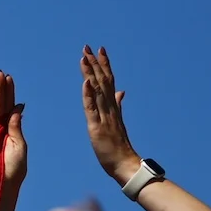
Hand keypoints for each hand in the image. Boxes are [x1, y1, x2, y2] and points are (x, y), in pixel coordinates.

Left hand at [80, 46, 141, 184]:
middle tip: (88, 47)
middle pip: (102, 81)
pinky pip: (91, 108)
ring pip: (97, 91)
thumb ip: (118, 105)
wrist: (125, 164)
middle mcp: (110, 108)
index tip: (99, 50)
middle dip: (95, 63)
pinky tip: (85, 82)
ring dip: (90, 73)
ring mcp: (104, 116)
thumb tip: (121, 91)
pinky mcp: (97, 127)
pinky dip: (88, 94)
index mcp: (113, 107)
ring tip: (85, 57)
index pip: (108, 81)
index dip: (104, 65)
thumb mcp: (117, 121)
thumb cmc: (119, 146)